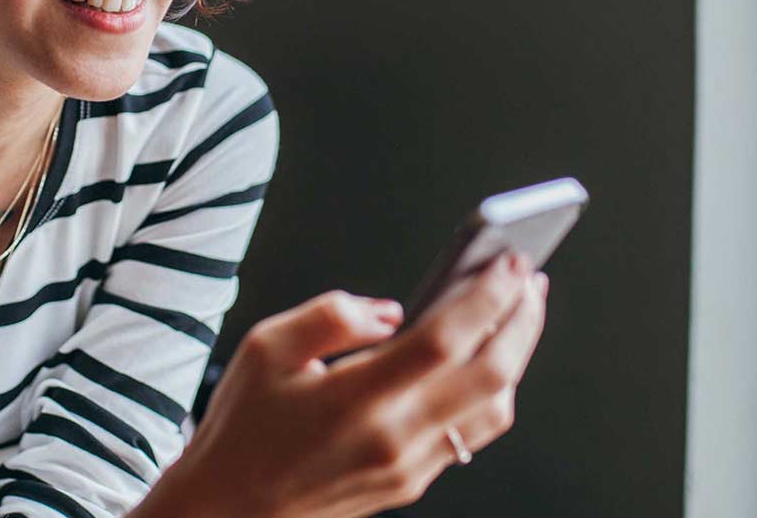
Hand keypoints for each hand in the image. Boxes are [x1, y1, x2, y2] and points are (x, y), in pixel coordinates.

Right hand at [146, 253, 549, 517]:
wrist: (227, 510)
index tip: (510, 262)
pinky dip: (490, 392)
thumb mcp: (265, 349)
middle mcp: (391, 439)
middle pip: (491, 374)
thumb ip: (331, 316)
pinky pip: (470, 434)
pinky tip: (484, 362)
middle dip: (522, 320)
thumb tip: (392, 311)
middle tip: (529, 280)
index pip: (447, 338)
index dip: (489, 295)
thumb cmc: (241, 430)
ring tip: (515, 315)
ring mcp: (407, 467)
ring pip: (493, 410)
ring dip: (516, 358)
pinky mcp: (410, 484)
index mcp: (356, 399)